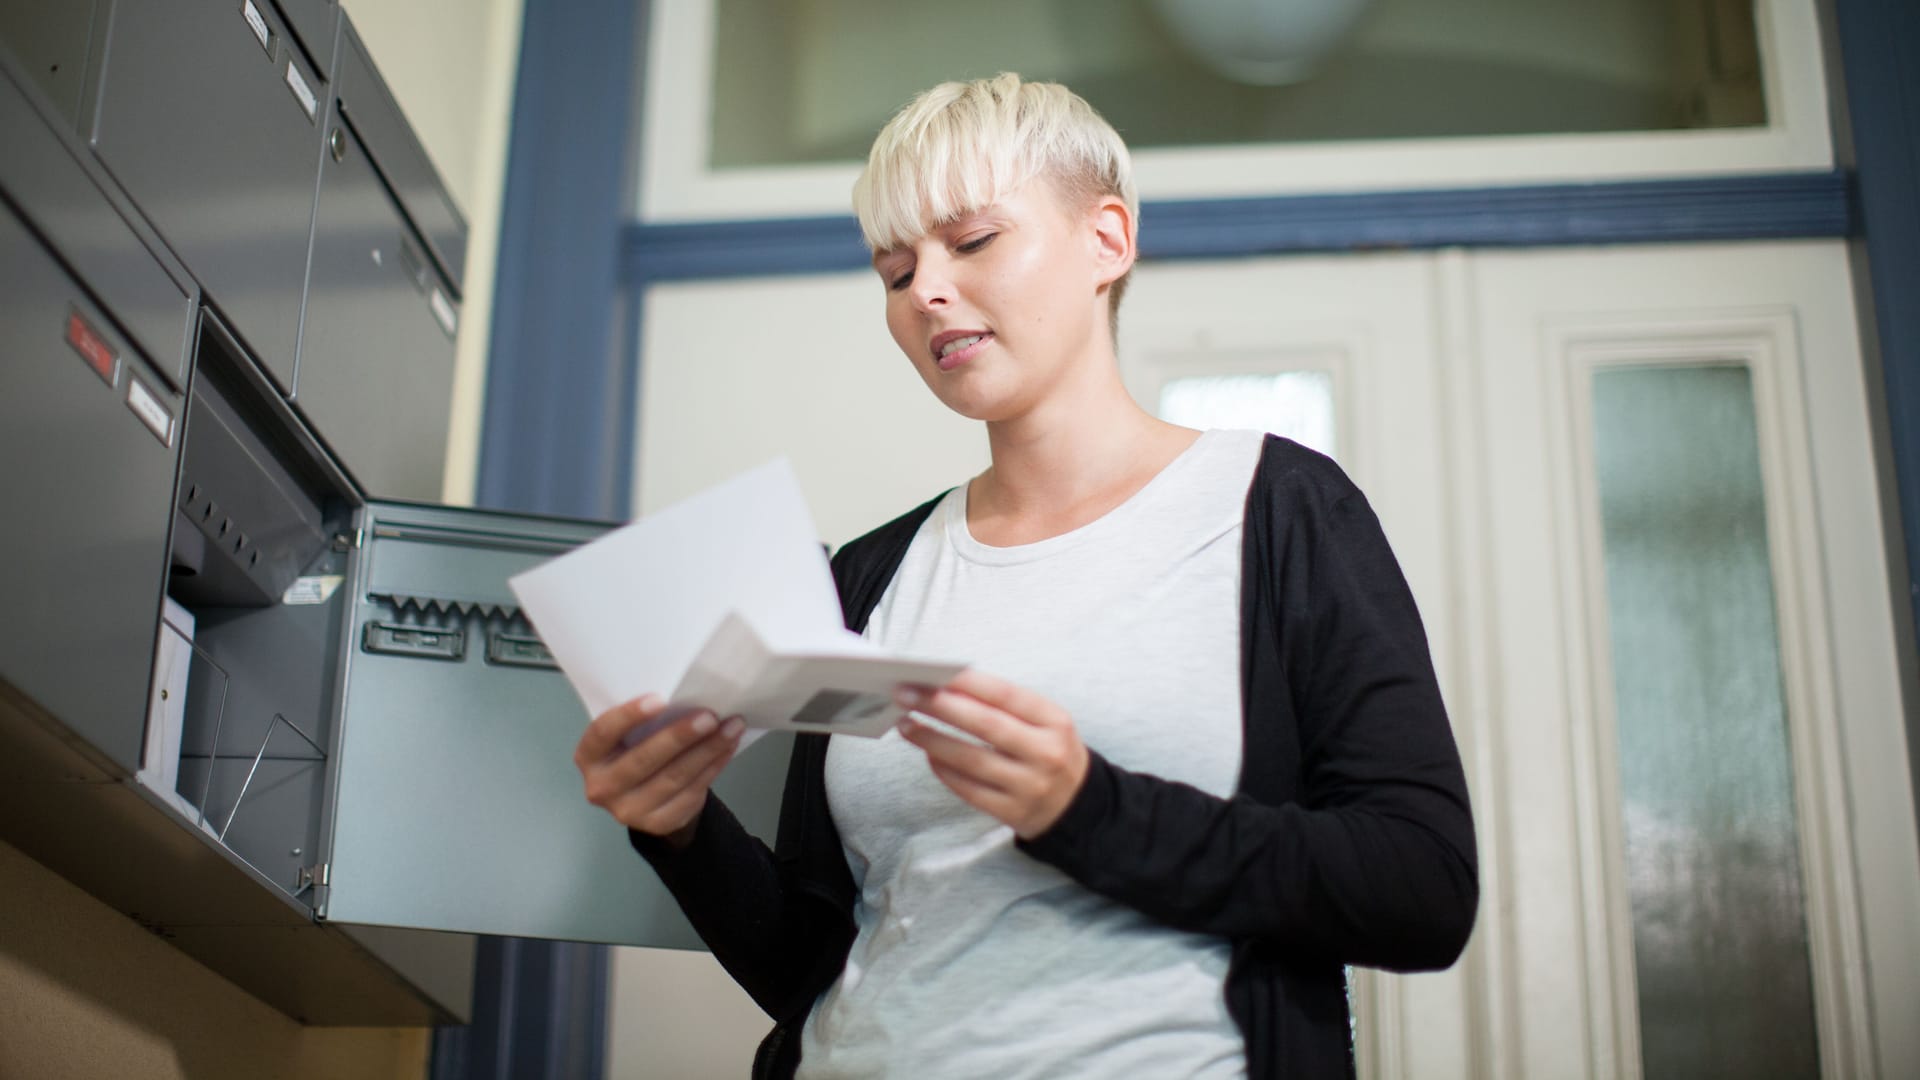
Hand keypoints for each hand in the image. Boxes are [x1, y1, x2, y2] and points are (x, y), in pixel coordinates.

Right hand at [575, 694, 744, 847]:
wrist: (646, 798)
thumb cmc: (637, 750)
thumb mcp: (628, 735)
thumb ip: (643, 721)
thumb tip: (686, 697)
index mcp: (589, 756)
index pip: (602, 733)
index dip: (628, 716)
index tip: (659, 699)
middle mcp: (601, 787)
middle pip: (643, 759)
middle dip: (679, 736)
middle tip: (709, 716)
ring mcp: (628, 811)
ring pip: (673, 777)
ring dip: (707, 750)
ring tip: (731, 727)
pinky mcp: (657, 824)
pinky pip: (690, 793)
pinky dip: (713, 767)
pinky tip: (728, 748)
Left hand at [897, 669, 1088, 839]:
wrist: (1076, 805)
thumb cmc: (1049, 751)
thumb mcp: (1045, 723)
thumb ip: (1005, 705)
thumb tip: (948, 687)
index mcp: (1055, 722)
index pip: (1006, 695)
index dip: (968, 682)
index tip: (933, 672)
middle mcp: (1045, 753)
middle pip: (985, 725)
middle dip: (940, 706)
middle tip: (906, 694)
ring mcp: (1028, 786)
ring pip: (971, 760)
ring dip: (932, 740)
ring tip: (907, 725)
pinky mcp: (1012, 812)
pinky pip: (969, 789)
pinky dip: (944, 770)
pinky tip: (927, 754)